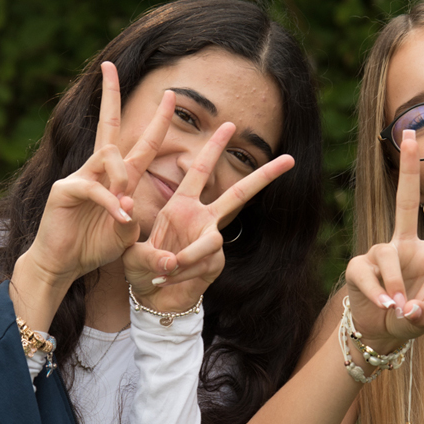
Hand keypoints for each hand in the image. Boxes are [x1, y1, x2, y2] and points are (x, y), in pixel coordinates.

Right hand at [12, 62, 169, 326]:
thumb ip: (132, 216)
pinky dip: (110, 201)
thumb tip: (129, 201)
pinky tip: (119, 214)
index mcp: (119, 177)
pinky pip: (93, 187)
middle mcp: (99, 171)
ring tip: (126, 202)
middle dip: (110, 96)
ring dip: (122, 176)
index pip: (140, 142)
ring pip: (107, 157)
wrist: (64, 265)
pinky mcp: (65, 190)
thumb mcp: (125, 233)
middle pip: (109, 127)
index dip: (156, 120)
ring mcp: (80, 176)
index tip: (170, 95)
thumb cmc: (94, 247)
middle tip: (109, 67)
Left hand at [123, 122, 294, 311]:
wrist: (152, 298)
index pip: (200, 171)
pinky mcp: (215, 264)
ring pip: (213, 241)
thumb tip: (172, 260)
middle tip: (290, 159)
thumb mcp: (132, 252)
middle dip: (263, 176)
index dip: (214, 148)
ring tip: (166, 268)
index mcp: (181, 205)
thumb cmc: (140, 269)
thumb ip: (148, 253)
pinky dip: (183, 273)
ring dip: (188, 256)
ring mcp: (211, 242)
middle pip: (239, 195)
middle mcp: (202, 219)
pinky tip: (166, 279)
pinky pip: (204, 264)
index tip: (230, 125)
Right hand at [344, 129, 423, 352]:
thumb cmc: (407, 320)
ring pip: (389, 256)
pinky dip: (377, 294)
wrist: (376, 333)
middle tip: (410, 134)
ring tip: (396, 309)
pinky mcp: (360, 266)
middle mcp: (407, 247)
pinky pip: (369, 275)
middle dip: (409, 168)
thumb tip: (407, 308)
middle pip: (407, 200)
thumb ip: (423, 317)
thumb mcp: (423, 322)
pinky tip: (383, 307)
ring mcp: (381, 254)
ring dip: (395, 285)